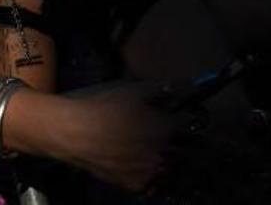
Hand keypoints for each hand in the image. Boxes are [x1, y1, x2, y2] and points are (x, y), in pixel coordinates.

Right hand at [51, 82, 192, 191]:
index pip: (195, 125)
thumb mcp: (135, 90)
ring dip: (176, 162)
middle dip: (191, 144)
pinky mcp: (138, 186)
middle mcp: (165, 153)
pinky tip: (149, 167)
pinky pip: (157, 185)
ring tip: (167, 154)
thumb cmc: (104, 107)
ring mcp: (152, 173)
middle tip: (184, 138)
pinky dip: (158, 177)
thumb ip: (167, 88)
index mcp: (169, 128)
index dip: (193, 120)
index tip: (189, 118)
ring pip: (177, 171)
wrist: (75, 133)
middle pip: (192, 152)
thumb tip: (191, 84)